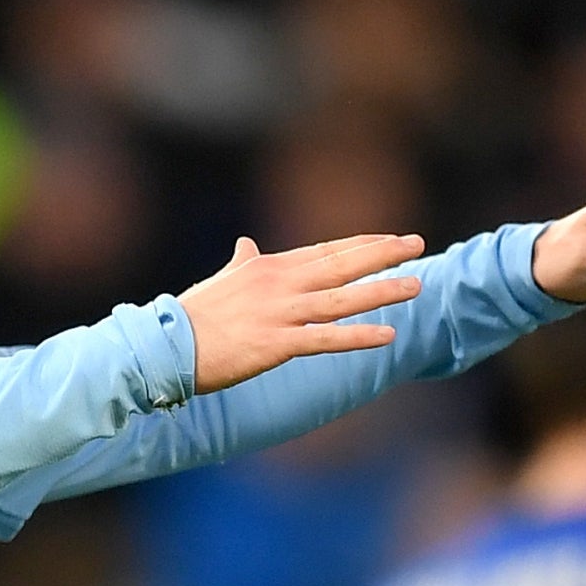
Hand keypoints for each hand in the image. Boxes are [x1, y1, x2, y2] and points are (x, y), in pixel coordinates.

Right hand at [180, 234, 426, 394]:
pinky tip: (388, 336)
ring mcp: (280, 313)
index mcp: (270, 267)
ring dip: (382, 292)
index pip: (326, 250)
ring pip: (342, 299)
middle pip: (342, 265)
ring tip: (416, 285)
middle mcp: (280, 284)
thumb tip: (245, 242)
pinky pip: (326, 340)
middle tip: (417, 244)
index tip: (392, 238)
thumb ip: (241, 261)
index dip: (362, 244)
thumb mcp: (222, 280)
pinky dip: (359, 337)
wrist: (168, 347)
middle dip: (383, 254)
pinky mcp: (277, 344)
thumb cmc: (193, 316)